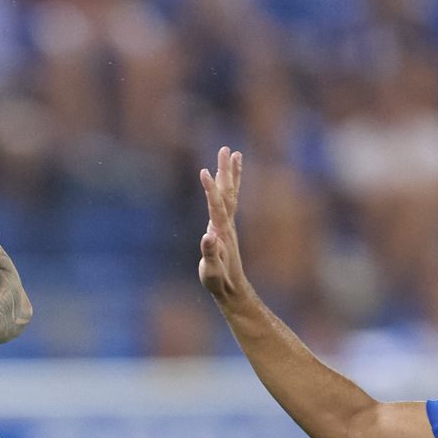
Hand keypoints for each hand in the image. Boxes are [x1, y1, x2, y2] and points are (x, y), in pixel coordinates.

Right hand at [197, 146, 247, 301]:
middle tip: (225, 149)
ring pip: (230, 193)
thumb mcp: (211, 270)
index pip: (215, 205)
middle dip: (225, 170)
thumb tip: (208, 236)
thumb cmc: (218, 281)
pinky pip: (228, 200)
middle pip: (227, 192)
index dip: (209, 189)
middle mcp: (227, 223)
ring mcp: (228, 224)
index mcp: (221, 231)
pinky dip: (229, 186)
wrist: (232, 288)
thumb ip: (210, 253)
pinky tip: (226, 179)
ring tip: (233, 153)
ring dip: (231, 173)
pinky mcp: (226, 227)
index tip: (203, 171)